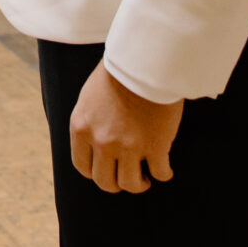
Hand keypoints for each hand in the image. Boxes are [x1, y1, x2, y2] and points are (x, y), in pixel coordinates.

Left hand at [68, 61, 182, 193]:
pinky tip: (165, 169)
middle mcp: (102, 142)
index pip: (82, 166)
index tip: (106, 170)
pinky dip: (164, 174)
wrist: (144, 61)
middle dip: (116, 183)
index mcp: (81, 128)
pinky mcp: (155, 146)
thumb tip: (92, 142)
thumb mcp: (89, 99)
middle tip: (127, 177)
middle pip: (105, 181)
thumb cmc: (117, 73)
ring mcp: (128, 147)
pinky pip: (160, 173)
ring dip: (138, 184)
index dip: (95, 173)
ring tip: (145, 178)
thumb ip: (88, 123)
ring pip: (131, 184)